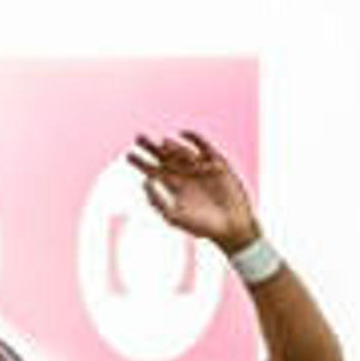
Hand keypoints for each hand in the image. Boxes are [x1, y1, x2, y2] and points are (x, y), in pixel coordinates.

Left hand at [127, 129, 258, 250]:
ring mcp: (200, 168)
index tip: (128, 155)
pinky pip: (203, 146)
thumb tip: (144, 181)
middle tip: (138, 137)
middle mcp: (184, 174)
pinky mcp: (217, 163)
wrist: (232, 227)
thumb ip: (157, 201)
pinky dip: (194, 139)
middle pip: (163, 156)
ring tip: (162, 144)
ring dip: (172, 147)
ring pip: (181, 152)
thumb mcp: (174, 216)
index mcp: (173, 186)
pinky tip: (182, 133)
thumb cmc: (202, 226)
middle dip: (151, 147)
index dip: (140, 162)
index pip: (152, 170)